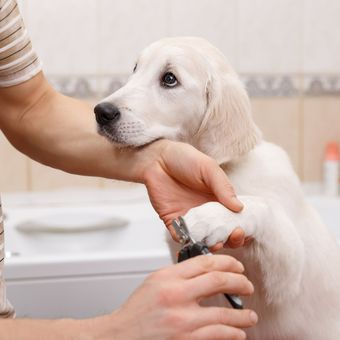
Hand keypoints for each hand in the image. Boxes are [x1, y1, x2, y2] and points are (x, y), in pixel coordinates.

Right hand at [106, 255, 256, 339]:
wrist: (121, 336)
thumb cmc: (137, 311)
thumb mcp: (156, 281)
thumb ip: (180, 274)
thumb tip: (208, 271)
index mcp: (168, 277)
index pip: (205, 262)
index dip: (227, 262)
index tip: (236, 267)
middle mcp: (175, 295)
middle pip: (218, 281)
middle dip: (240, 282)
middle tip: (248, 286)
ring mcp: (182, 320)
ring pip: (224, 313)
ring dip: (243, 315)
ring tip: (250, 316)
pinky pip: (218, 335)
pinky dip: (233, 333)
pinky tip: (238, 332)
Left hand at [140, 140, 243, 242]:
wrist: (158, 158)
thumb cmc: (185, 159)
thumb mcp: (209, 169)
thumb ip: (223, 187)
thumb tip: (240, 208)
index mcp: (219, 200)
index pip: (234, 219)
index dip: (242, 227)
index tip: (245, 230)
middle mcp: (207, 212)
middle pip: (222, 233)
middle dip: (231, 239)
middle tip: (234, 236)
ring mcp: (190, 218)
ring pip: (204, 239)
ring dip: (212, 244)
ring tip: (217, 242)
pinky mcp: (174, 221)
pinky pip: (181, 236)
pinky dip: (187, 241)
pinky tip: (194, 239)